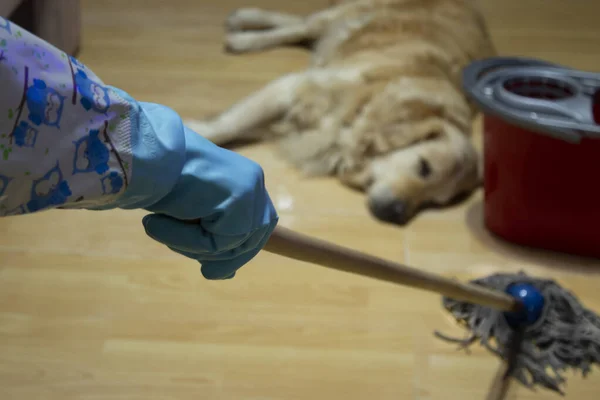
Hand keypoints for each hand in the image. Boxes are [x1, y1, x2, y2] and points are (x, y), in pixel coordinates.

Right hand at [127, 104, 277, 278]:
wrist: (140, 152)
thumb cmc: (157, 178)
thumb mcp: (190, 213)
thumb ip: (212, 236)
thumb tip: (225, 274)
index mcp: (246, 181)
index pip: (256, 228)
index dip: (236, 254)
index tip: (213, 273)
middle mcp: (254, 182)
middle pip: (250, 241)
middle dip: (216, 255)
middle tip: (183, 250)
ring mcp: (250, 189)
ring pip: (231, 246)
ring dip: (190, 245)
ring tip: (157, 225)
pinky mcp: (239, 199)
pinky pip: (216, 242)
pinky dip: (181, 239)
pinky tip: (154, 223)